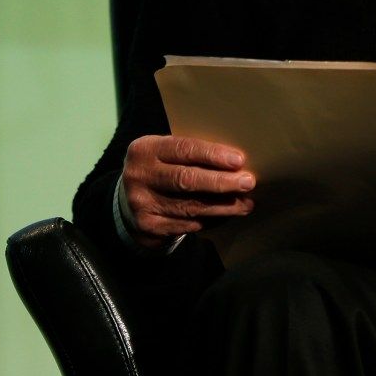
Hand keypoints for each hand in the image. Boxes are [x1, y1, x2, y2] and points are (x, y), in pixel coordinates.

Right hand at [121, 135, 255, 248]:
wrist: (127, 202)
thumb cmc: (159, 170)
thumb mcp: (165, 154)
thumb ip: (191, 155)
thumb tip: (236, 164)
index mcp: (145, 149)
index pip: (183, 149)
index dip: (213, 155)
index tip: (239, 161)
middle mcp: (139, 175)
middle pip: (187, 179)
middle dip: (221, 182)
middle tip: (248, 182)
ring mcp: (141, 203)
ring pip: (191, 206)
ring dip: (223, 206)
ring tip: (246, 203)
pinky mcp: (148, 226)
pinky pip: (187, 224)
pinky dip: (211, 220)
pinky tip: (226, 215)